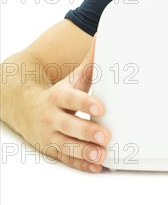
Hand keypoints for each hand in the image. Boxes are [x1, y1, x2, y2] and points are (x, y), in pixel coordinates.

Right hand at [27, 36, 110, 172]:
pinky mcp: (52, 149)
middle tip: (105, 136)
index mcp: (57, 96)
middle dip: (87, 131)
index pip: (71, 99)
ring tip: (101, 154)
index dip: (85, 104)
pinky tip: (95, 165)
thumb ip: (89, 62)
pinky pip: (66, 158)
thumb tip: (104, 38)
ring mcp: (50, 135)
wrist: (24, 107)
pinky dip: (80, 163)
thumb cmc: (57, 92)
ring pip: (66, 145)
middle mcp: (51, 117)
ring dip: (84, 151)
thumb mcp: (71, 77)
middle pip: (69, 125)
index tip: (101, 107)